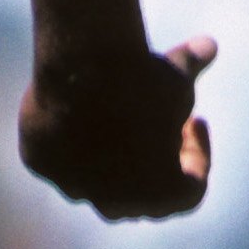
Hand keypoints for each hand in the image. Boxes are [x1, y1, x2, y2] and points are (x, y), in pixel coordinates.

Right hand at [19, 33, 216, 219]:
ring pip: (95, 182)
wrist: (81, 68)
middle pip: (141, 195)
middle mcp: (117, 203)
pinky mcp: (41, 164)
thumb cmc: (142, 78)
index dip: (199, 155)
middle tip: (159, 127)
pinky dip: (70, 141)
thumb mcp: (177, 74)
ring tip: (118, 117)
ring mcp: (74, 186)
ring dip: (111, 160)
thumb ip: (191, 67)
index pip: (191, 188)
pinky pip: (58, 158)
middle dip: (153, 165)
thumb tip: (207, 45)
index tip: (195, 121)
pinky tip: (75, 107)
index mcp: (164, 193)